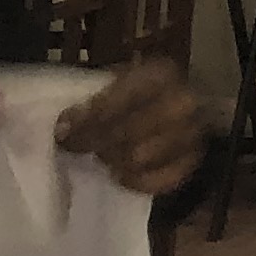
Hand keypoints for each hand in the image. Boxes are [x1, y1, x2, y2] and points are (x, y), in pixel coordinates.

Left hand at [57, 60, 205, 199]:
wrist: (182, 105)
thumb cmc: (141, 91)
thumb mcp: (119, 80)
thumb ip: (95, 99)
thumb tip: (64, 126)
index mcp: (160, 74)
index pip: (119, 100)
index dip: (87, 118)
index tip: (62, 130)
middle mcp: (183, 103)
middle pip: (127, 132)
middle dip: (94, 141)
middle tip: (73, 147)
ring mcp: (193, 135)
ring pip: (138, 158)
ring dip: (113, 159)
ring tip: (102, 155)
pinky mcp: (193, 162)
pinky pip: (158, 181)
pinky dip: (135, 180)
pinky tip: (121, 173)